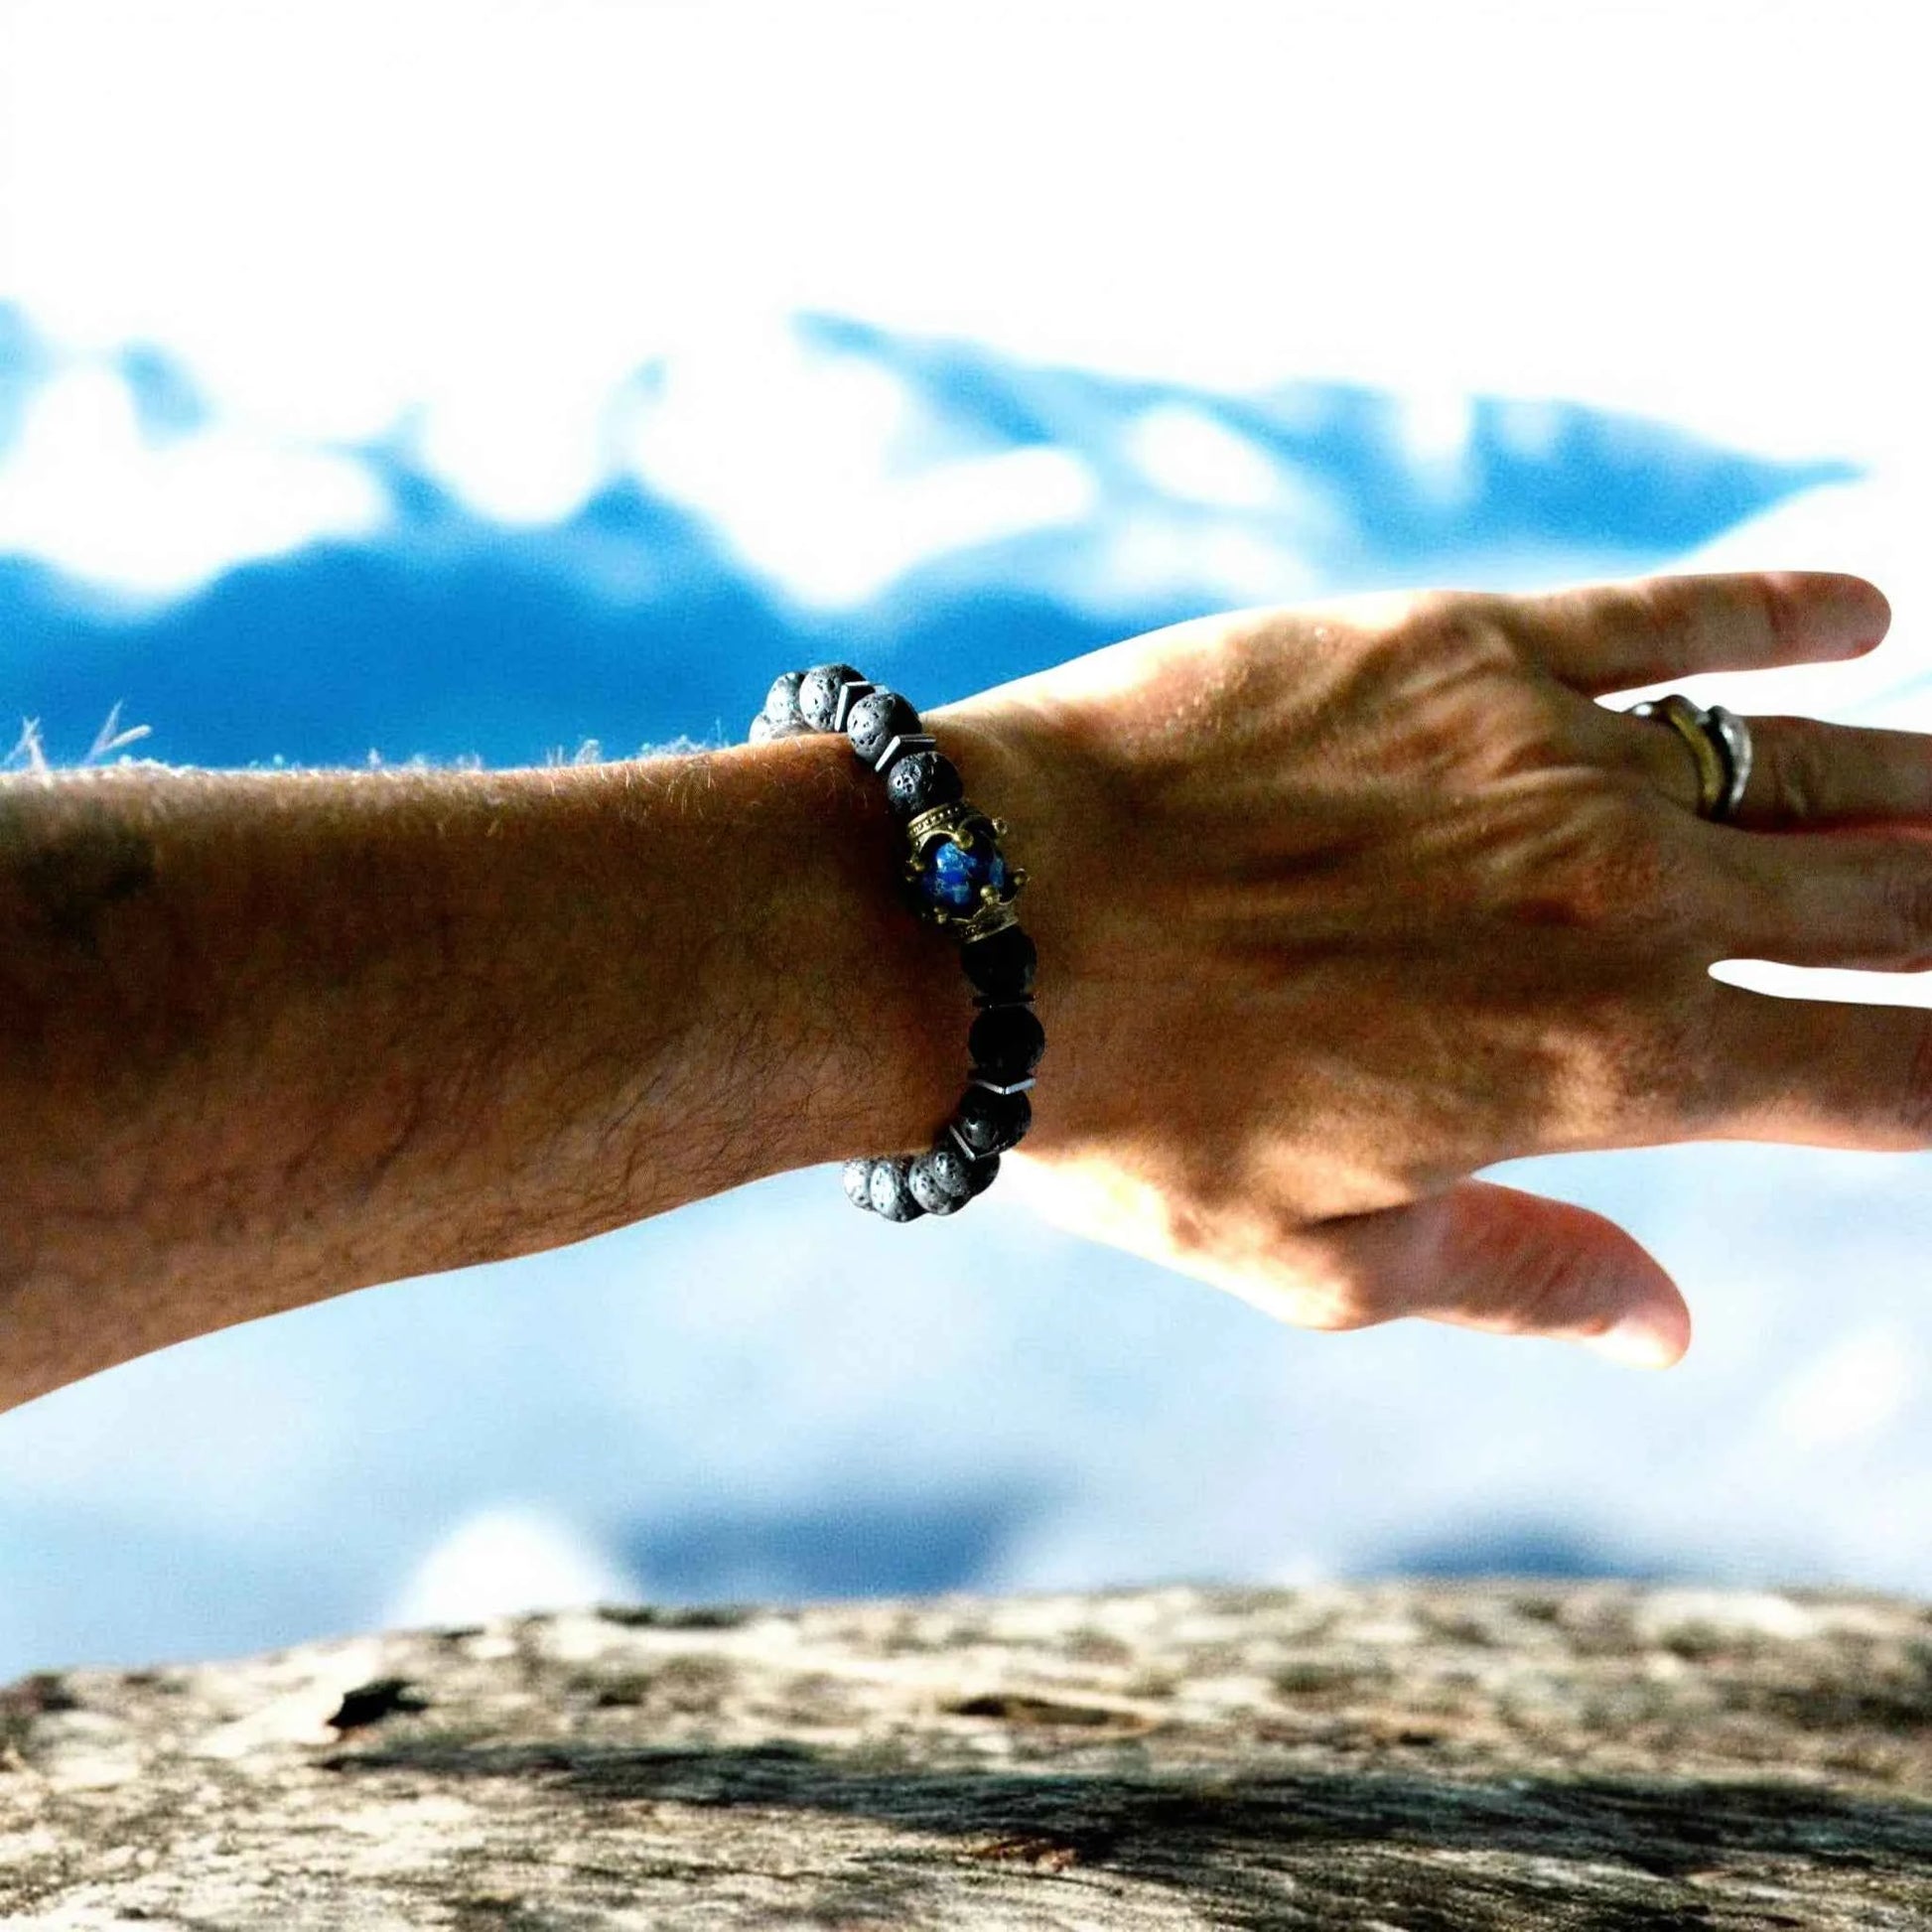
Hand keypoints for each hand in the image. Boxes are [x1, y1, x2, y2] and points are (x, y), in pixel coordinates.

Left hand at [933, 571, 1908, 1365]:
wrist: (981, 921)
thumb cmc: (1138, 1112)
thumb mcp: (1325, 1260)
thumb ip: (1522, 1278)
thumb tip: (1674, 1329)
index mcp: (1611, 1070)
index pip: (1885, 1077)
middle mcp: (1628, 906)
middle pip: (1895, 902)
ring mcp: (1559, 759)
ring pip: (1817, 760)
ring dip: (1922, 779)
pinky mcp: (1468, 645)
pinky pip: (1670, 618)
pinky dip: (1779, 612)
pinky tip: (1857, 613)